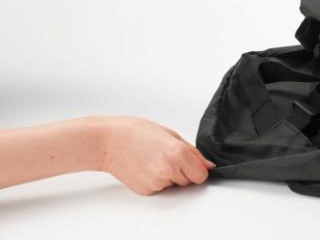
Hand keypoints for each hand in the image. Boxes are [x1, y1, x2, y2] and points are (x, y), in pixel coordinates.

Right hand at [100, 116, 214, 194]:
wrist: (108, 142)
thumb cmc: (136, 132)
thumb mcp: (170, 134)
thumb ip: (192, 152)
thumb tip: (208, 165)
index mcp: (178, 154)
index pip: (202, 175)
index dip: (197, 168)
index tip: (190, 162)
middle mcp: (169, 170)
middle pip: (190, 181)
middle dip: (184, 171)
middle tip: (167, 156)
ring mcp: (157, 182)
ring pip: (175, 185)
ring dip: (170, 175)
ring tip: (154, 159)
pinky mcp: (146, 190)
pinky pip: (161, 188)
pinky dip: (157, 180)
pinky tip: (146, 166)